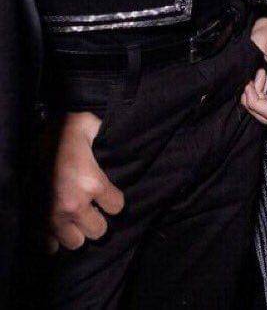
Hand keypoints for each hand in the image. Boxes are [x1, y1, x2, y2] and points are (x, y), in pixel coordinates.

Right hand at [47, 112, 124, 252]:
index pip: (117, 207)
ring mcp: (53, 217)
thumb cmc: (66, 130)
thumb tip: (127, 145)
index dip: (114, 200)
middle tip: (93, 208)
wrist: (31, 137)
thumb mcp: (94, 128)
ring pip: (76, 242)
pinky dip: (55, 238)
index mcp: (92, 183)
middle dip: (98, 219)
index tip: (109, 194)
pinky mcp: (36, 222)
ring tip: (76, 216)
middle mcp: (74, 205)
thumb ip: (111, 142)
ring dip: (78, 230)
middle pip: (99, 230)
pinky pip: (50, 245)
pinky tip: (59, 224)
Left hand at [241, 17, 266, 124]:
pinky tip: (257, 74)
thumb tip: (242, 91)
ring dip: (255, 96)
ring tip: (253, 75)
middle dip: (253, 102)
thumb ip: (251, 72)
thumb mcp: (258, 47)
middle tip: (248, 83)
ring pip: (266, 108)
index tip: (247, 85)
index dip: (254, 104)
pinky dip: (258, 90)